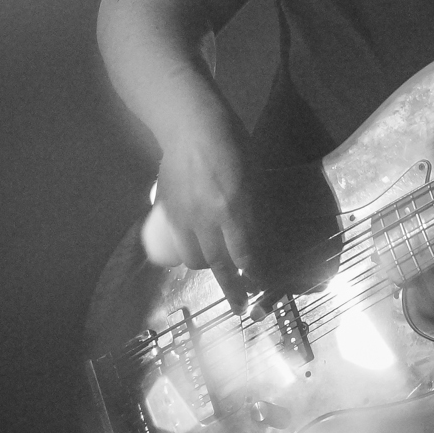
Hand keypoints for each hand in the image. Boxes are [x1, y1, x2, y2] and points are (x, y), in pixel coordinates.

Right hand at [140, 91, 261, 311]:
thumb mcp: (255, 174)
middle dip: (234, 290)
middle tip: (242, 307)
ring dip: (210, 270)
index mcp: (237, 207)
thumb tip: (263, 235)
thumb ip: (256, 206)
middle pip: (222, 265)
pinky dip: (190, 255)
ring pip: (197, 260)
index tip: (264, 288)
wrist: (190, 125)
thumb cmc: (232, 143)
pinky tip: (196, 255)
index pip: (248, 254)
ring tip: (219, 270)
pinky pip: (179, 245)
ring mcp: (187, 216)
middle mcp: (211, 217)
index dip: (257, 275)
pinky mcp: (168, 212)